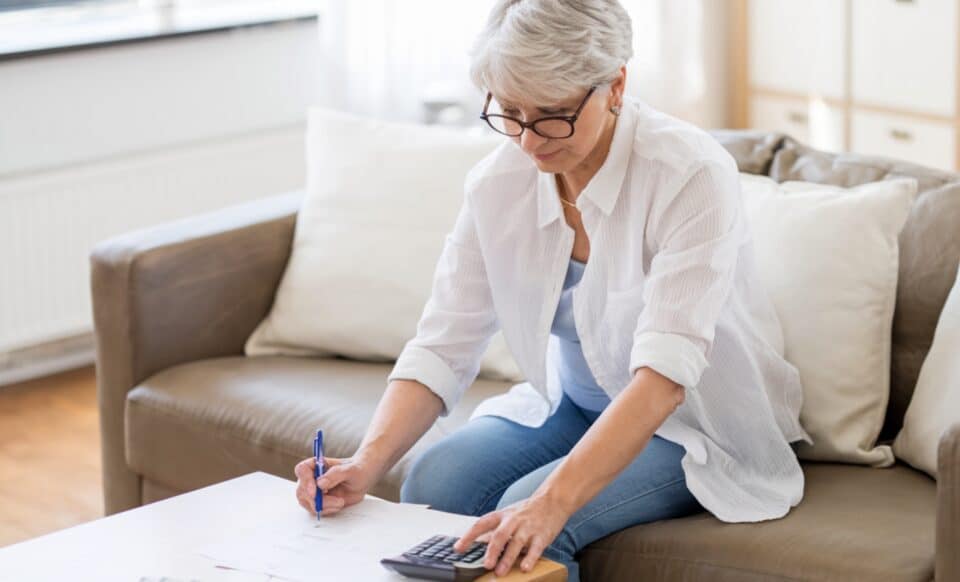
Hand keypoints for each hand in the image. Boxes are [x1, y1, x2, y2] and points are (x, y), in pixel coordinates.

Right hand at [293, 456, 376, 516]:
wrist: (363, 479)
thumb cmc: (357, 469)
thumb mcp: (351, 469)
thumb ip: (336, 474)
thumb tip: (320, 483)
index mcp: (316, 464)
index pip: (302, 470)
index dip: (305, 481)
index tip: (315, 491)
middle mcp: (311, 477)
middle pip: (302, 490)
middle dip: (317, 499)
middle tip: (336, 500)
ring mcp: (313, 491)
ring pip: (307, 503)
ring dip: (323, 506)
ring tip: (340, 501)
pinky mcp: (318, 502)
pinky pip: (315, 510)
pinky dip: (326, 510)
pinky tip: (338, 504)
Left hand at [453, 493, 569, 576]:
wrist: (553, 500)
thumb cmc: (527, 510)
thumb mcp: (508, 514)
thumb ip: (495, 528)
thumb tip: (478, 542)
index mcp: (502, 515)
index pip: (481, 524)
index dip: (469, 536)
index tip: (458, 548)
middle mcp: (514, 520)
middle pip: (500, 535)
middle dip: (492, 551)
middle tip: (486, 565)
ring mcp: (528, 527)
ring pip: (516, 543)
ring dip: (508, 558)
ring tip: (500, 572)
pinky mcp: (542, 535)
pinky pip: (535, 548)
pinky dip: (530, 558)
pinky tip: (525, 568)